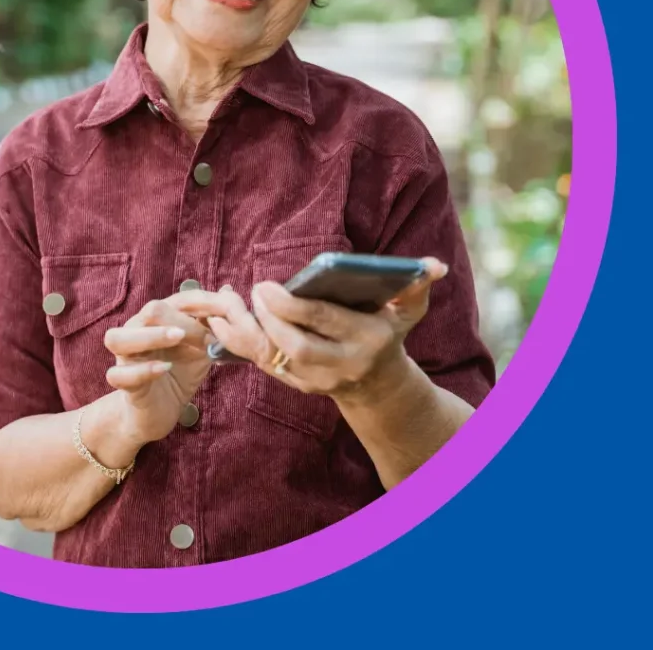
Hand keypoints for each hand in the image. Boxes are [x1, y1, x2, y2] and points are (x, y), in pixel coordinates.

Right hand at [102, 287, 245, 443]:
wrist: (160, 410)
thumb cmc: (179, 373)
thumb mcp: (201, 348)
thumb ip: (211, 324)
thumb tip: (228, 290)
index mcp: (155, 320)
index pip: (176, 300)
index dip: (200, 306)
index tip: (224, 318)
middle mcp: (135, 332)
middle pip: (149, 311)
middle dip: (180, 320)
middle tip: (204, 337)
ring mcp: (125, 357)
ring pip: (118, 338)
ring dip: (150, 336)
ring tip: (177, 339)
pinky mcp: (123, 383)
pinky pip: (118, 374)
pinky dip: (142, 370)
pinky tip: (165, 369)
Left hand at [194, 259, 448, 404]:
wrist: (379, 386)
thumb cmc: (388, 331)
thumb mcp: (406, 312)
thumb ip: (416, 287)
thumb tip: (433, 266)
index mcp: (366, 340)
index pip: (324, 322)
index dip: (291, 306)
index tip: (266, 285)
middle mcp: (341, 365)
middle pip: (296, 346)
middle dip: (268, 320)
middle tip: (253, 292)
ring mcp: (317, 380)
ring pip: (273, 360)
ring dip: (244, 332)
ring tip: (225, 303)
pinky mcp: (297, 385)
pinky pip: (261, 365)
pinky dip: (238, 343)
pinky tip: (219, 319)